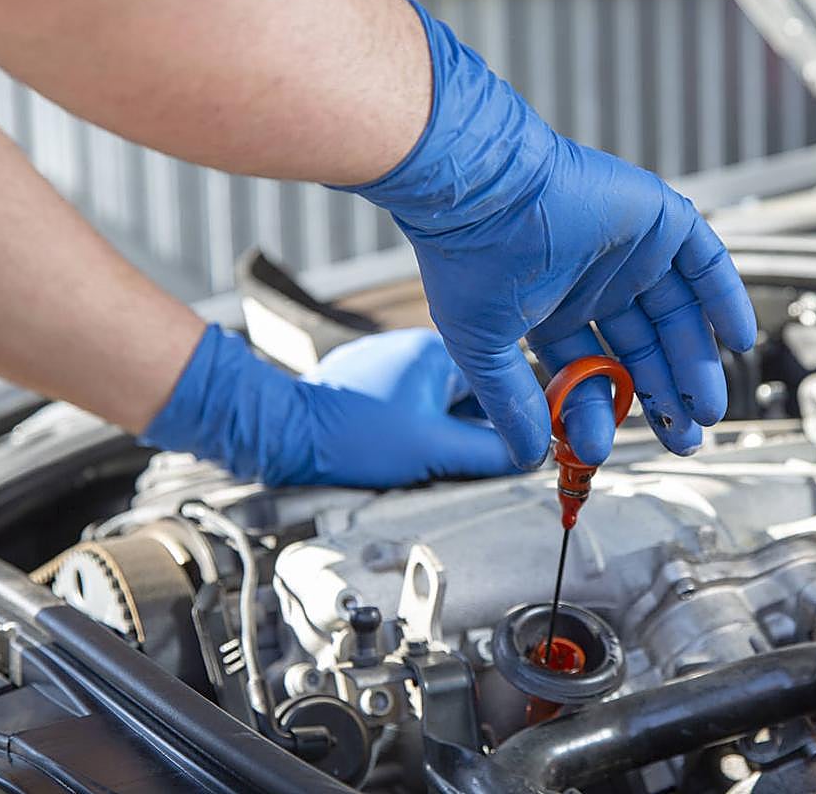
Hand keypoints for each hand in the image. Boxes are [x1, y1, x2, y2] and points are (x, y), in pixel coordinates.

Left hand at [142, 326, 516, 486]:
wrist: (282, 435)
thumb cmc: (353, 438)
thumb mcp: (433, 451)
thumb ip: (490, 454)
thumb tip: (534, 455)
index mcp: (438, 352)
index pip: (498, 384)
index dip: (512, 421)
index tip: (522, 448)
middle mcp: (415, 350)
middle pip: (471, 399)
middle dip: (470, 434)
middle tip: (463, 464)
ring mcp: (389, 364)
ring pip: (440, 407)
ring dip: (441, 436)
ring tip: (424, 460)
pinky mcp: (367, 384)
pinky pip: (410, 408)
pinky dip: (413, 431)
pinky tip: (399, 452)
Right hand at [341, 0, 756, 469]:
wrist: (482, 189)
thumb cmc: (469, 256)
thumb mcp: (485, 347)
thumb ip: (512, 402)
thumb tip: (529, 457)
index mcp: (553, 307)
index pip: (591, 367)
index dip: (602, 408)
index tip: (609, 445)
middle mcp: (594, 280)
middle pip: (643, 349)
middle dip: (664, 396)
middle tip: (684, 437)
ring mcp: (629, 251)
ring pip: (677, 316)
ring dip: (696, 363)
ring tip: (709, 409)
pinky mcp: (658, 219)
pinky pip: (706, 264)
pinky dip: (726, 300)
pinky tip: (738, 342)